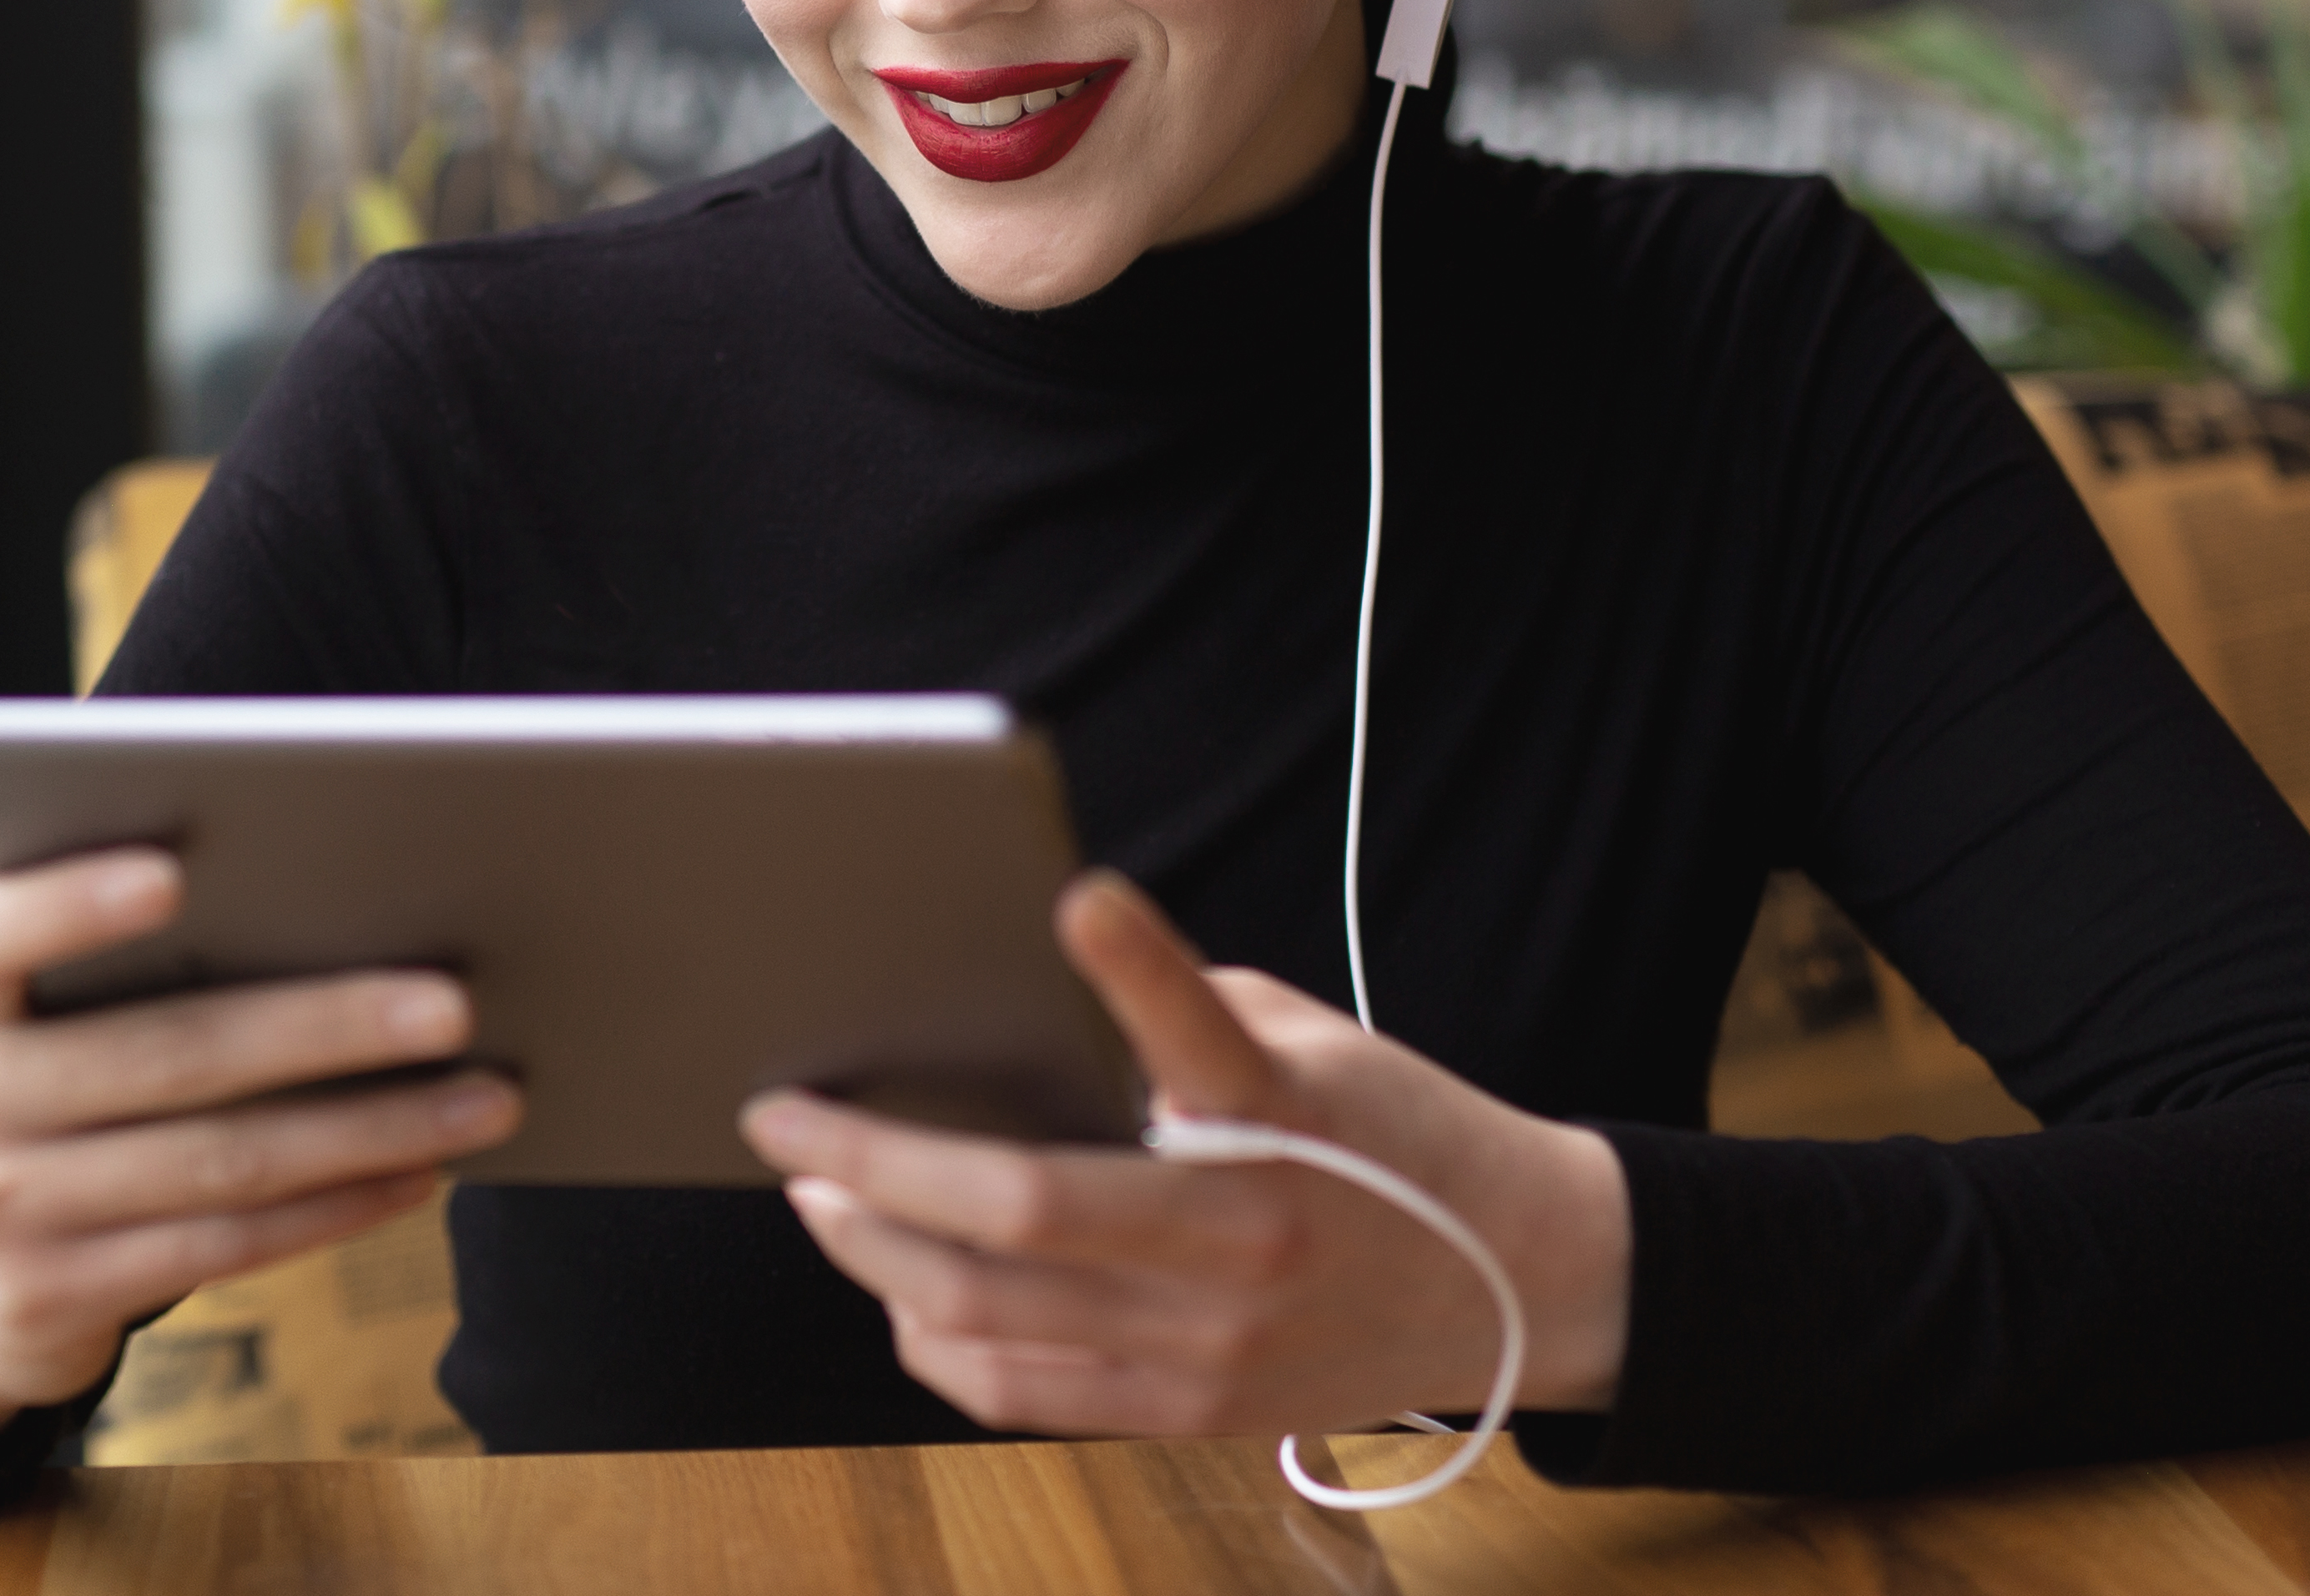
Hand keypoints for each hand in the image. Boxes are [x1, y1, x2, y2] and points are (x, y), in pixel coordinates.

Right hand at [0, 848, 521, 1458]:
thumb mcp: (49, 1011)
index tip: (176, 870)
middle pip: (169, 1051)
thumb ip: (141, 954)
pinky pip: (222, 1245)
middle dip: (329, 1025)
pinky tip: (416, 1173)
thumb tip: (345, 906)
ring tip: (484, 1097)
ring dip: (370, 1128)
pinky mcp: (51, 1297)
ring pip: (220, 1159)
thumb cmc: (51, 1086)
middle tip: (455, 1003)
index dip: (71, 900)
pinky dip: (334, 1206)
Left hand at [741, 871, 1629, 1438]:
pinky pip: (1021, 1392)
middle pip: (1025, 1210)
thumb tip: (1033, 998)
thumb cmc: (1396, 1140)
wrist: (1518, 1285)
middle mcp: (1245, 1242)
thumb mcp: (1319, 1046)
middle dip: (876, 1161)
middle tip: (792, 1121)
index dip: (1139, 964)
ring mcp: (1212, 1346)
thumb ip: (1187, 1024)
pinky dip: (935, 1339)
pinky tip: (899, 1287)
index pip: (1203, 1033)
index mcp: (1288, 1123)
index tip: (1076, 897)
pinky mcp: (1192, 1413)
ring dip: (878, 1255)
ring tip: (824, 1201)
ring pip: (991, 1316)